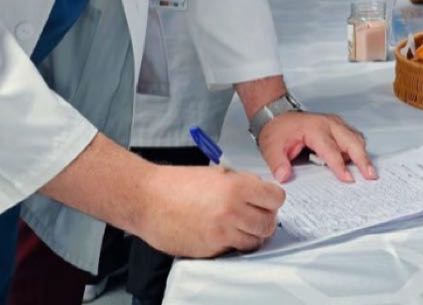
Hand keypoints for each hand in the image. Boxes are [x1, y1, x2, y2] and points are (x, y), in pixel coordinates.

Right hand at [139, 163, 284, 256]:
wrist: (147, 200)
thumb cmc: (176, 183)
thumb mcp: (216, 173)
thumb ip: (242, 182)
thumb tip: (261, 192)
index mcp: (236, 187)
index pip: (275, 198)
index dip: (272, 198)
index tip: (267, 199)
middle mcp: (232, 211)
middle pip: (269, 223)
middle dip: (264, 218)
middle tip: (254, 213)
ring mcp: (222, 234)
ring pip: (255, 241)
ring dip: (251, 233)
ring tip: (238, 224)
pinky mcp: (211, 250)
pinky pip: (234, 249)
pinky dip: (233, 243)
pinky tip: (221, 231)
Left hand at [257, 111, 375, 183]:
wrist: (278, 115)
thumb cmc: (278, 130)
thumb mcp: (271, 147)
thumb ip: (278, 163)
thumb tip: (284, 176)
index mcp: (315, 129)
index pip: (331, 149)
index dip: (340, 165)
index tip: (348, 179)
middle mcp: (329, 124)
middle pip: (352, 141)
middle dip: (363, 159)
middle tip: (371, 176)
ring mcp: (336, 124)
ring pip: (356, 138)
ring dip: (363, 154)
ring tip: (368, 172)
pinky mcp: (339, 127)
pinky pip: (354, 137)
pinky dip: (358, 150)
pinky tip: (358, 163)